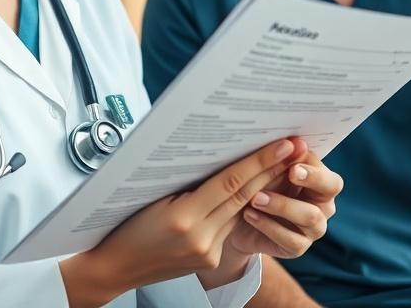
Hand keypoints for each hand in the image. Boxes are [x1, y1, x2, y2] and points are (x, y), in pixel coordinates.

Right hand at [59, 139, 298, 306]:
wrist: (114, 267)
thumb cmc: (124, 223)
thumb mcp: (152, 194)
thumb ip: (187, 181)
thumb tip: (219, 157)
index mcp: (183, 217)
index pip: (230, 183)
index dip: (259, 161)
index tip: (282, 144)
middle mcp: (200, 238)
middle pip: (243, 197)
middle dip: (272, 170)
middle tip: (296, 146)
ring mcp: (207, 252)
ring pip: (240, 211)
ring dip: (264, 186)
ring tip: (283, 162)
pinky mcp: (210, 260)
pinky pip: (229, 226)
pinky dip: (243, 206)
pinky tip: (257, 188)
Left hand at [224, 142, 342, 260]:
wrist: (237, 218)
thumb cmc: (260, 184)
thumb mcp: (268, 170)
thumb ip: (283, 158)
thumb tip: (296, 141)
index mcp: (320, 183)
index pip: (329, 175)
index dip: (314, 169)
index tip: (294, 163)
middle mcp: (323, 206)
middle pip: (329, 192)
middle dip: (311, 180)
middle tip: (290, 173)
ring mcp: (313, 229)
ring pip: (310, 216)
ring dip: (282, 204)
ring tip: (256, 198)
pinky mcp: (298, 247)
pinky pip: (290, 239)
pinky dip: (268, 225)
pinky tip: (249, 214)